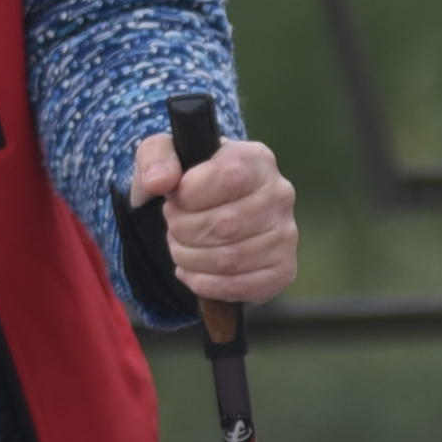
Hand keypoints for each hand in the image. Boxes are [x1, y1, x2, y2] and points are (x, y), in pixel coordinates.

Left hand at [127, 126, 299, 310]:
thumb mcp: (163, 155)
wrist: (208, 210)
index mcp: (256, 159)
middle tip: (174, 227)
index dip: (188, 195)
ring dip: (190, 259)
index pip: (227, 177)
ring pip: (229, 260)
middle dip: (183, 231)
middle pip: (225, 225)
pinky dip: (205, 284)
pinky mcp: (283, 270)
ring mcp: (286, 235)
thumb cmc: (187, 179)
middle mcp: (280, 194)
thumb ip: (155, 157)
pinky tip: (193, 272)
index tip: (175, 198)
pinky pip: (239, 286)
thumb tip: (159, 181)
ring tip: (181, 247)